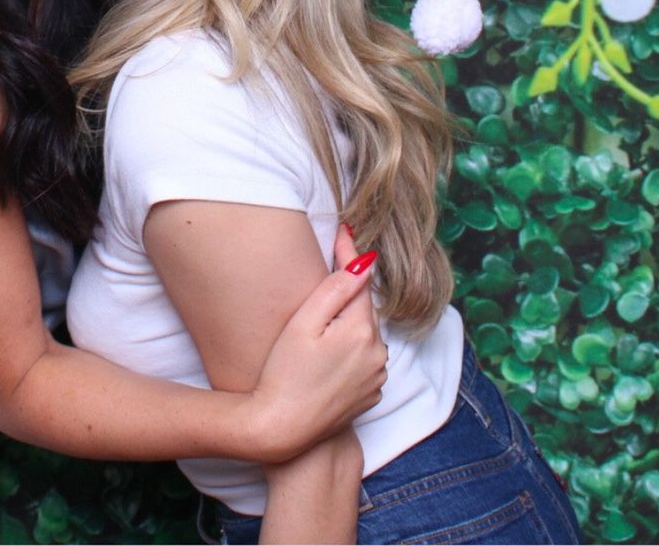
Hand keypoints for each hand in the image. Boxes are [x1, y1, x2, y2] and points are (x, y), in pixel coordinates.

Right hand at [245, 225, 387, 464]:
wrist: (281, 429)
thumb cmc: (283, 374)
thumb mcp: (303, 325)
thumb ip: (334, 290)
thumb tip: (363, 262)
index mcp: (360, 331)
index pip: (360, 280)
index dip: (350, 253)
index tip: (344, 229)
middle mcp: (377, 354)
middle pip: (364, 308)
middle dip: (350, 288)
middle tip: (335, 258)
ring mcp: (376, 377)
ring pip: (366, 334)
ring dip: (351, 320)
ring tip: (328, 309)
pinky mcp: (369, 394)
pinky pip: (365, 359)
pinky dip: (353, 348)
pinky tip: (330, 349)